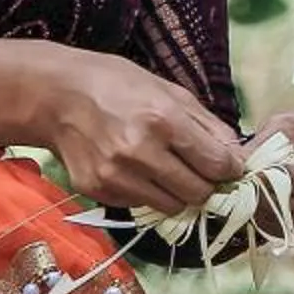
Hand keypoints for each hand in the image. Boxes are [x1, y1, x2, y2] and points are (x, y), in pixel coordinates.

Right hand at [28, 47, 244, 214]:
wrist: (56, 96)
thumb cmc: (116, 86)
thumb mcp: (169, 90)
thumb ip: (208, 125)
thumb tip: (238, 155)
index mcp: (163, 120)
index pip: (218, 164)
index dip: (230, 168)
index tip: (228, 165)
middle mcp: (140, 152)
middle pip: (199, 192)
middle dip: (206, 183)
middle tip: (198, 169)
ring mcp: (116, 176)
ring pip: (172, 207)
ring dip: (177, 192)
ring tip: (164, 168)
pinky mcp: (99, 191)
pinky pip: (141, 205)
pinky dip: (146, 193)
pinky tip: (135, 169)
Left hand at [254, 110, 293, 245]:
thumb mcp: (285, 128)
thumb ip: (265, 146)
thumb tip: (238, 165)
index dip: (282, 178)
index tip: (257, 171)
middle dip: (268, 196)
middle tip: (245, 184)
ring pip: (289, 224)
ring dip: (264, 210)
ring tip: (250, 192)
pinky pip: (286, 234)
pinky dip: (268, 221)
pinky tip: (259, 204)